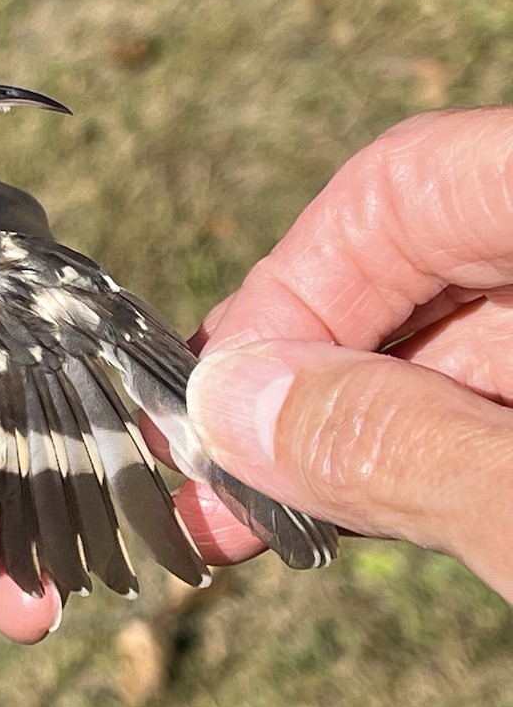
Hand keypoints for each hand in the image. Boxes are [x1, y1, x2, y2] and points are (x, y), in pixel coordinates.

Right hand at [180, 108, 512, 600]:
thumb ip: (397, 444)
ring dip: (358, 436)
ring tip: (275, 519)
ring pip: (452, 345)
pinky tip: (363, 508)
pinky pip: (492, 395)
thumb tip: (229, 404)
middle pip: (419, 270)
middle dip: (311, 387)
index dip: (290, 288)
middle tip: (221, 487)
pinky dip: (431, 453)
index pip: (403, 187)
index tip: (221, 402)